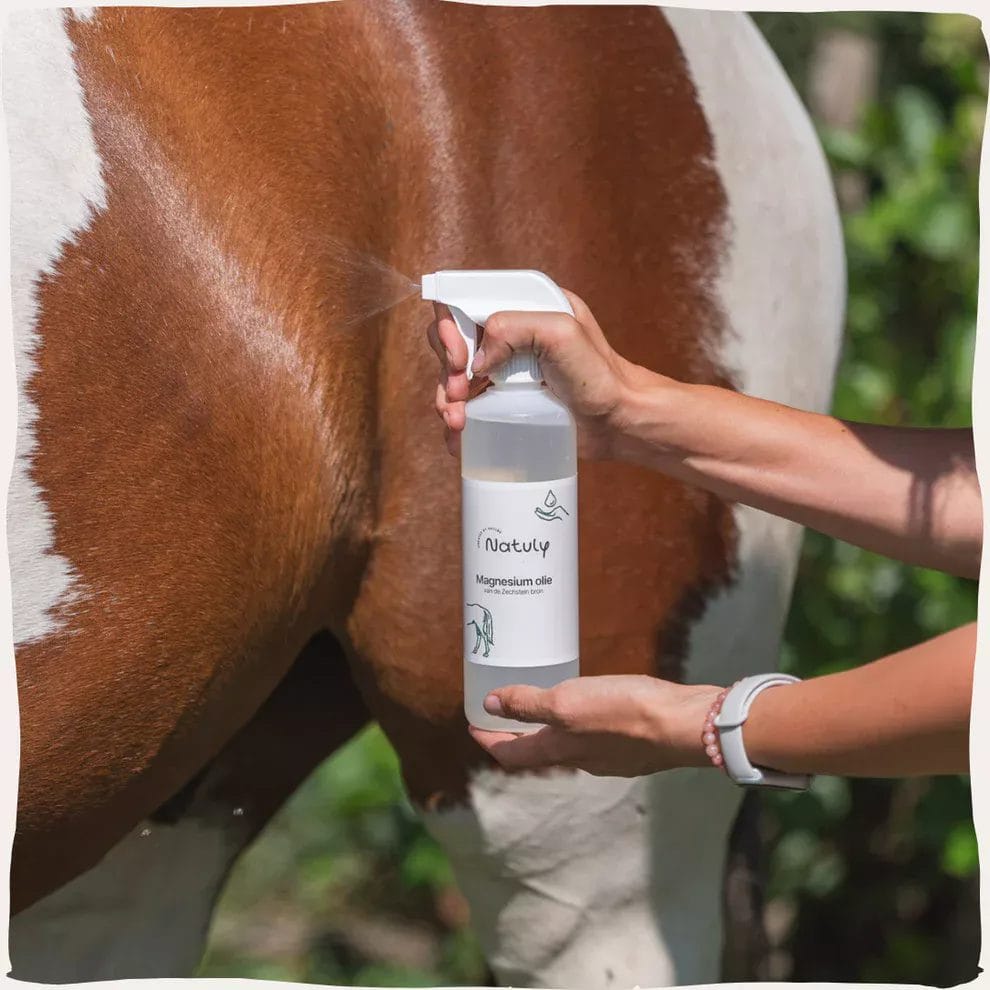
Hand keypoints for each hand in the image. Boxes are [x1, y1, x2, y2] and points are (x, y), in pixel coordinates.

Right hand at [427, 291, 653, 457]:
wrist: (617, 423)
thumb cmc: (599, 376)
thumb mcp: (562, 333)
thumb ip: (515, 326)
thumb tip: (476, 358)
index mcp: (523, 304)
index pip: (465, 301)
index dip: (450, 327)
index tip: (461, 359)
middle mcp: (510, 334)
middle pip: (452, 341)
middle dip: (447, 368)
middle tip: (460, 393)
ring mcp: (504, 370)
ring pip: (453, 377)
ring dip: (446, 399)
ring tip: (458, 423)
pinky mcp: (503, 402)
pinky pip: (466, 407)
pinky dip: (454, 423)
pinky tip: (459, 438)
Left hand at [468, 675, 721, 776]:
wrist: (683, 725)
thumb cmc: (623, 712)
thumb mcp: (567, 702)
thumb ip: (528, 704)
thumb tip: (490, 705)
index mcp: (559, 750)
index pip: (511, 755)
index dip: (488, 740)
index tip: (473, 725)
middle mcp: (580, 760)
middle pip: (538, 754)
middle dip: (516, 737)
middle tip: (503, 715)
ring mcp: (608, 758)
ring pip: (567, 748)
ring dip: (548, 732)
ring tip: (543, 708)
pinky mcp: (632, 749)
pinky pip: (594, 740)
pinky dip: (579, 727)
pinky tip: (590, 709)